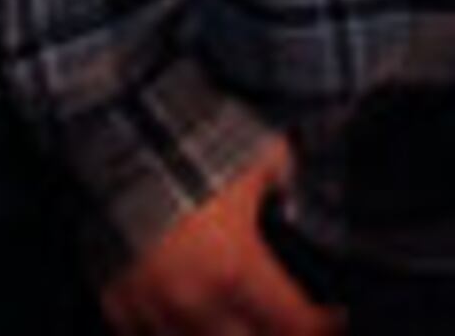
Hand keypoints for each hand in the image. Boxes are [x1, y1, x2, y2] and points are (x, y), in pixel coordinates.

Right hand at [102, 143, 339, 334]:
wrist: (120, 138)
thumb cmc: (192, 147)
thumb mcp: (261, 156)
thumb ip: (285, 182)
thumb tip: (294, 197)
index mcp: (238, 269)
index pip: (296, 323)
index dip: (324, 324)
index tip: (334, 317)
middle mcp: (199, 302)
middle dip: (276, 333)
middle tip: (285, 319)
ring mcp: (155, 311)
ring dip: (230, 335)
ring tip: (242, 323)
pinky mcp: (120, 309)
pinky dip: (177, 333)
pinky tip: (193, 322)